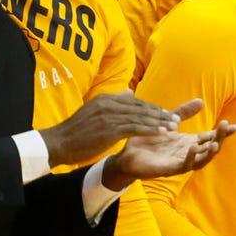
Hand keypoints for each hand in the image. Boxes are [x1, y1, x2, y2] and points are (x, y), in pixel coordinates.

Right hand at [42, 90, 182, 167]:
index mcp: (105, 99)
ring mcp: (109, 116)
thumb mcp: (94, 111)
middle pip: (140, 107)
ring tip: (173, 126)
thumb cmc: (76, 132)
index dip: (151, 108)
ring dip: (159, 122)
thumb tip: (129, 93)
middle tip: (176, 119)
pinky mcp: (109, 129)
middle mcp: (108, 104)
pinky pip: (135, 128)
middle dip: (160, 114)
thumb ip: (113, 102)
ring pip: (140, 117)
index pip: (134, 102)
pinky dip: (150, 129)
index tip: (165, 114)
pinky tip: (162, 133)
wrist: (58, 143)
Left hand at [103, 102, 235, 185]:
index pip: (210, 137)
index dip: (223, 132)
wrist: (126, 157)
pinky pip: (184, 165)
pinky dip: (191, 157)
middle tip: (227, 126)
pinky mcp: (170, 169)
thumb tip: (201, 100)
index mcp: (188, 142)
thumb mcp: (167, 123)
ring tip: (216, 143)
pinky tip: (194, 147)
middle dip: (220, 138)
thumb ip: (183, 113)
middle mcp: (188, 153)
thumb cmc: (147, 141)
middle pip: (210, 147)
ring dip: (210, 152)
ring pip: (202, 159)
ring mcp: (180, 162)